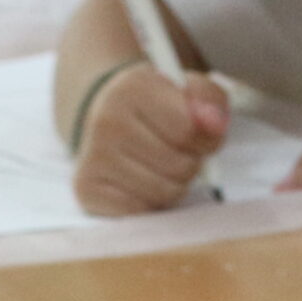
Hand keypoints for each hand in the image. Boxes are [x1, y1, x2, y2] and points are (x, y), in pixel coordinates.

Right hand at [73, 65, 229, 215]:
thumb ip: (211, 101)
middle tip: (173, 150)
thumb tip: (214, 123)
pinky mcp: (88, 189)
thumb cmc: (154, 109)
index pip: (189, 130)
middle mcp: (107, 120)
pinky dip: (150, 203)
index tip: (192, 132)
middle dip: (189, 163)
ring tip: (157, 166)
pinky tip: (139, 182)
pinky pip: (143, 212)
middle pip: (180, 166)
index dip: (203, 138)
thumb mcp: (186, 92)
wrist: (103, 117)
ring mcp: (94, 157)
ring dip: (173, 186)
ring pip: (165, 192)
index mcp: (133, 88)